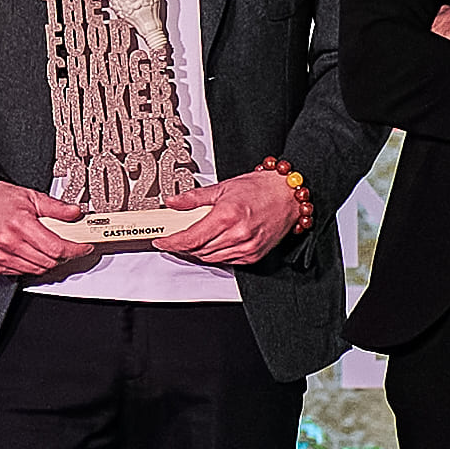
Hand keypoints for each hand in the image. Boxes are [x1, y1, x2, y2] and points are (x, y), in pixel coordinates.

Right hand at [0, 181, 94, 278]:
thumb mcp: (31, 197)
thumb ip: (56, 207)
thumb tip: (75, 213)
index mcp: (19, 224)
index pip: (56, 247)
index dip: (75, 250)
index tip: (83, 247)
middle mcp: (8, 242)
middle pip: (49, 261)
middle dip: (64, 256)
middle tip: (68, 246)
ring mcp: (0, 256)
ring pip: (38, 270)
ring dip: (49, 262)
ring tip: (48, 247)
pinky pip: (23, 272)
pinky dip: (33, 265)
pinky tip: (32, 252)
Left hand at [161, 163, 309, 266]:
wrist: (289, 194)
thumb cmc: (261, 188)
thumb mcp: (223, 187)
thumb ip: (194, 198)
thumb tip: (173, 202)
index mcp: (227, 216)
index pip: (190, 238)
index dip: (171, 242)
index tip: (161, 241)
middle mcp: (238, 234)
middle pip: (198, 250)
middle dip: (182, 246)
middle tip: (175, 237)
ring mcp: (247, 247)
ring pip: (210, 258)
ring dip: (197, 252)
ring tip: (193, 239)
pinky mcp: (254, 255)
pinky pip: (226, 261)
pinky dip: (215, 255)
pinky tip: (213, 244)